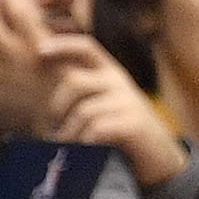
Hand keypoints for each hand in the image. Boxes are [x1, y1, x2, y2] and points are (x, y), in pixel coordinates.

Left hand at [39, 34, 185, 185]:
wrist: (157, 153)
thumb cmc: (119, 128)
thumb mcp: (103, 101)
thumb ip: (81, 91)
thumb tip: (44, 87)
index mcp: (109, 72)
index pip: (86, 47)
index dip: (63, 44)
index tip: (40, 50)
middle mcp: (120, 82)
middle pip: (74, 82)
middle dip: (56, 106)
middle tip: (51, 125)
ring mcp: (128, 102)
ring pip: (83, 111)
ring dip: (68, 132)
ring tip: (66, 144)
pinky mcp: (134, 124)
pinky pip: (96, 130)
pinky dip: (84, 142)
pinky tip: (84, 149)